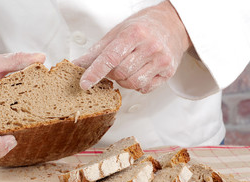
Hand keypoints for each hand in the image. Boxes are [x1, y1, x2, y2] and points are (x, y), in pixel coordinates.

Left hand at [74, 0, 191, 92]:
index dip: (95, 72)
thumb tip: (77, 65)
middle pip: (120, 73)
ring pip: (132, 83)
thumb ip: (97, 51)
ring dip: (124, 81)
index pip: (110, 57)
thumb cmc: (142, 28)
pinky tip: (139, 72)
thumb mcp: (117, 33)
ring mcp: (161, 60)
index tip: (84, 83)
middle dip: (112, 74)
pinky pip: (145, 88)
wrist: (172, 24)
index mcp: (134, 34)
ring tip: (127, 69)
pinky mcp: (168, 72)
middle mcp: (150, 46)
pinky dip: (137, 85)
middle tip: (114, 66)